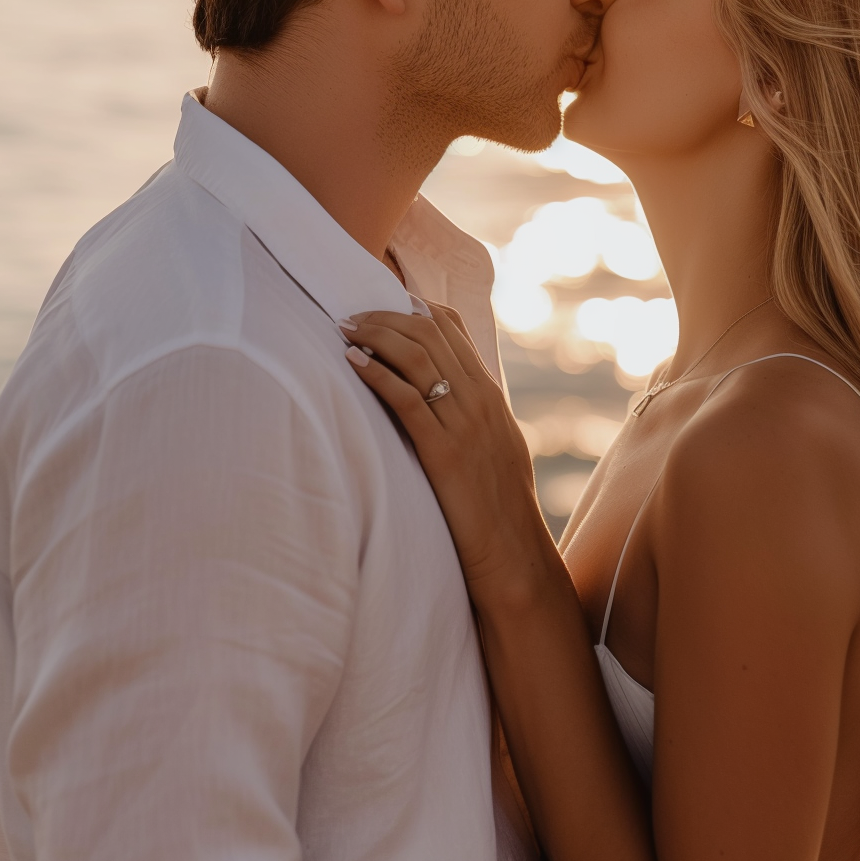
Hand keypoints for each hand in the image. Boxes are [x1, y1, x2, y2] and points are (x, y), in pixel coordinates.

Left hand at [343, 305, 564, 611]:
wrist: (514, 554)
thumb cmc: (499, 511)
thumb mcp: (495, 451)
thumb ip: (475, 420)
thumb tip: (447, 403)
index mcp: (491, 397)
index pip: (453, 330)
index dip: (415, 310)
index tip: (383, 306)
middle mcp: (481, 401)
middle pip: (432, 333)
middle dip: (386, 316)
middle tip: (352, 315)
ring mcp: (464, 424)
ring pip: (418, 356)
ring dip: (377, 335)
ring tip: (345, 330)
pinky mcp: (444, 451)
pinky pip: (407, 397)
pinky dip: (377, 374)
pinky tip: (352, 362)